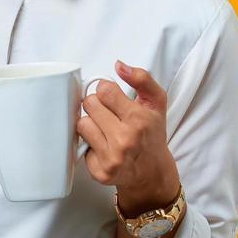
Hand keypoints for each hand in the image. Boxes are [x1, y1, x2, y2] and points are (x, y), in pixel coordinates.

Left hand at [77, 60, 180, 213]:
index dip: (106, 91)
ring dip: (91, 124)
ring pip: (82, 124)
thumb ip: (142, 78)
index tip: (111, 97)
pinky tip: (103, 147)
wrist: (152, 172)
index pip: (104, 90)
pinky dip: (90, 145)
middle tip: (110, 115)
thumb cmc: (152, 135)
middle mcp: (125, 139)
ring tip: (106, 130)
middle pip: (89, 104)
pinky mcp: (99, 172)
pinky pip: (80, 146)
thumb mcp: (157, 102)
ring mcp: (111, 158)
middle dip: (98, 106)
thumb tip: (119, 65)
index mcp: (139, 119)